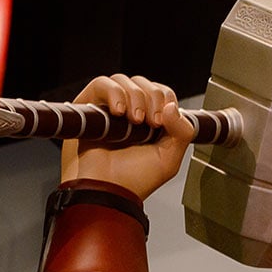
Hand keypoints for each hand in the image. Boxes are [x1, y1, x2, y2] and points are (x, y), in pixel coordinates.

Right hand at [60, 74, 194, 199]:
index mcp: (151, 122)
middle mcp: (130, 112)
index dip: (165, 100)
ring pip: (124, 80)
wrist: (107, 190)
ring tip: (134, 121)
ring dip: (135, 97)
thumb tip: (172, 105)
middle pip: (144, 84)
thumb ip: (182, 132)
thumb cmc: (135, 180)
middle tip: (151, 123)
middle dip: (152, 99)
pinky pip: (101, 84)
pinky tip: (119, 111)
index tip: (162, 122)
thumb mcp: (169, 158)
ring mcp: (109, 109)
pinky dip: (114, 92)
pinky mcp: (89, 108)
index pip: (162, 93)